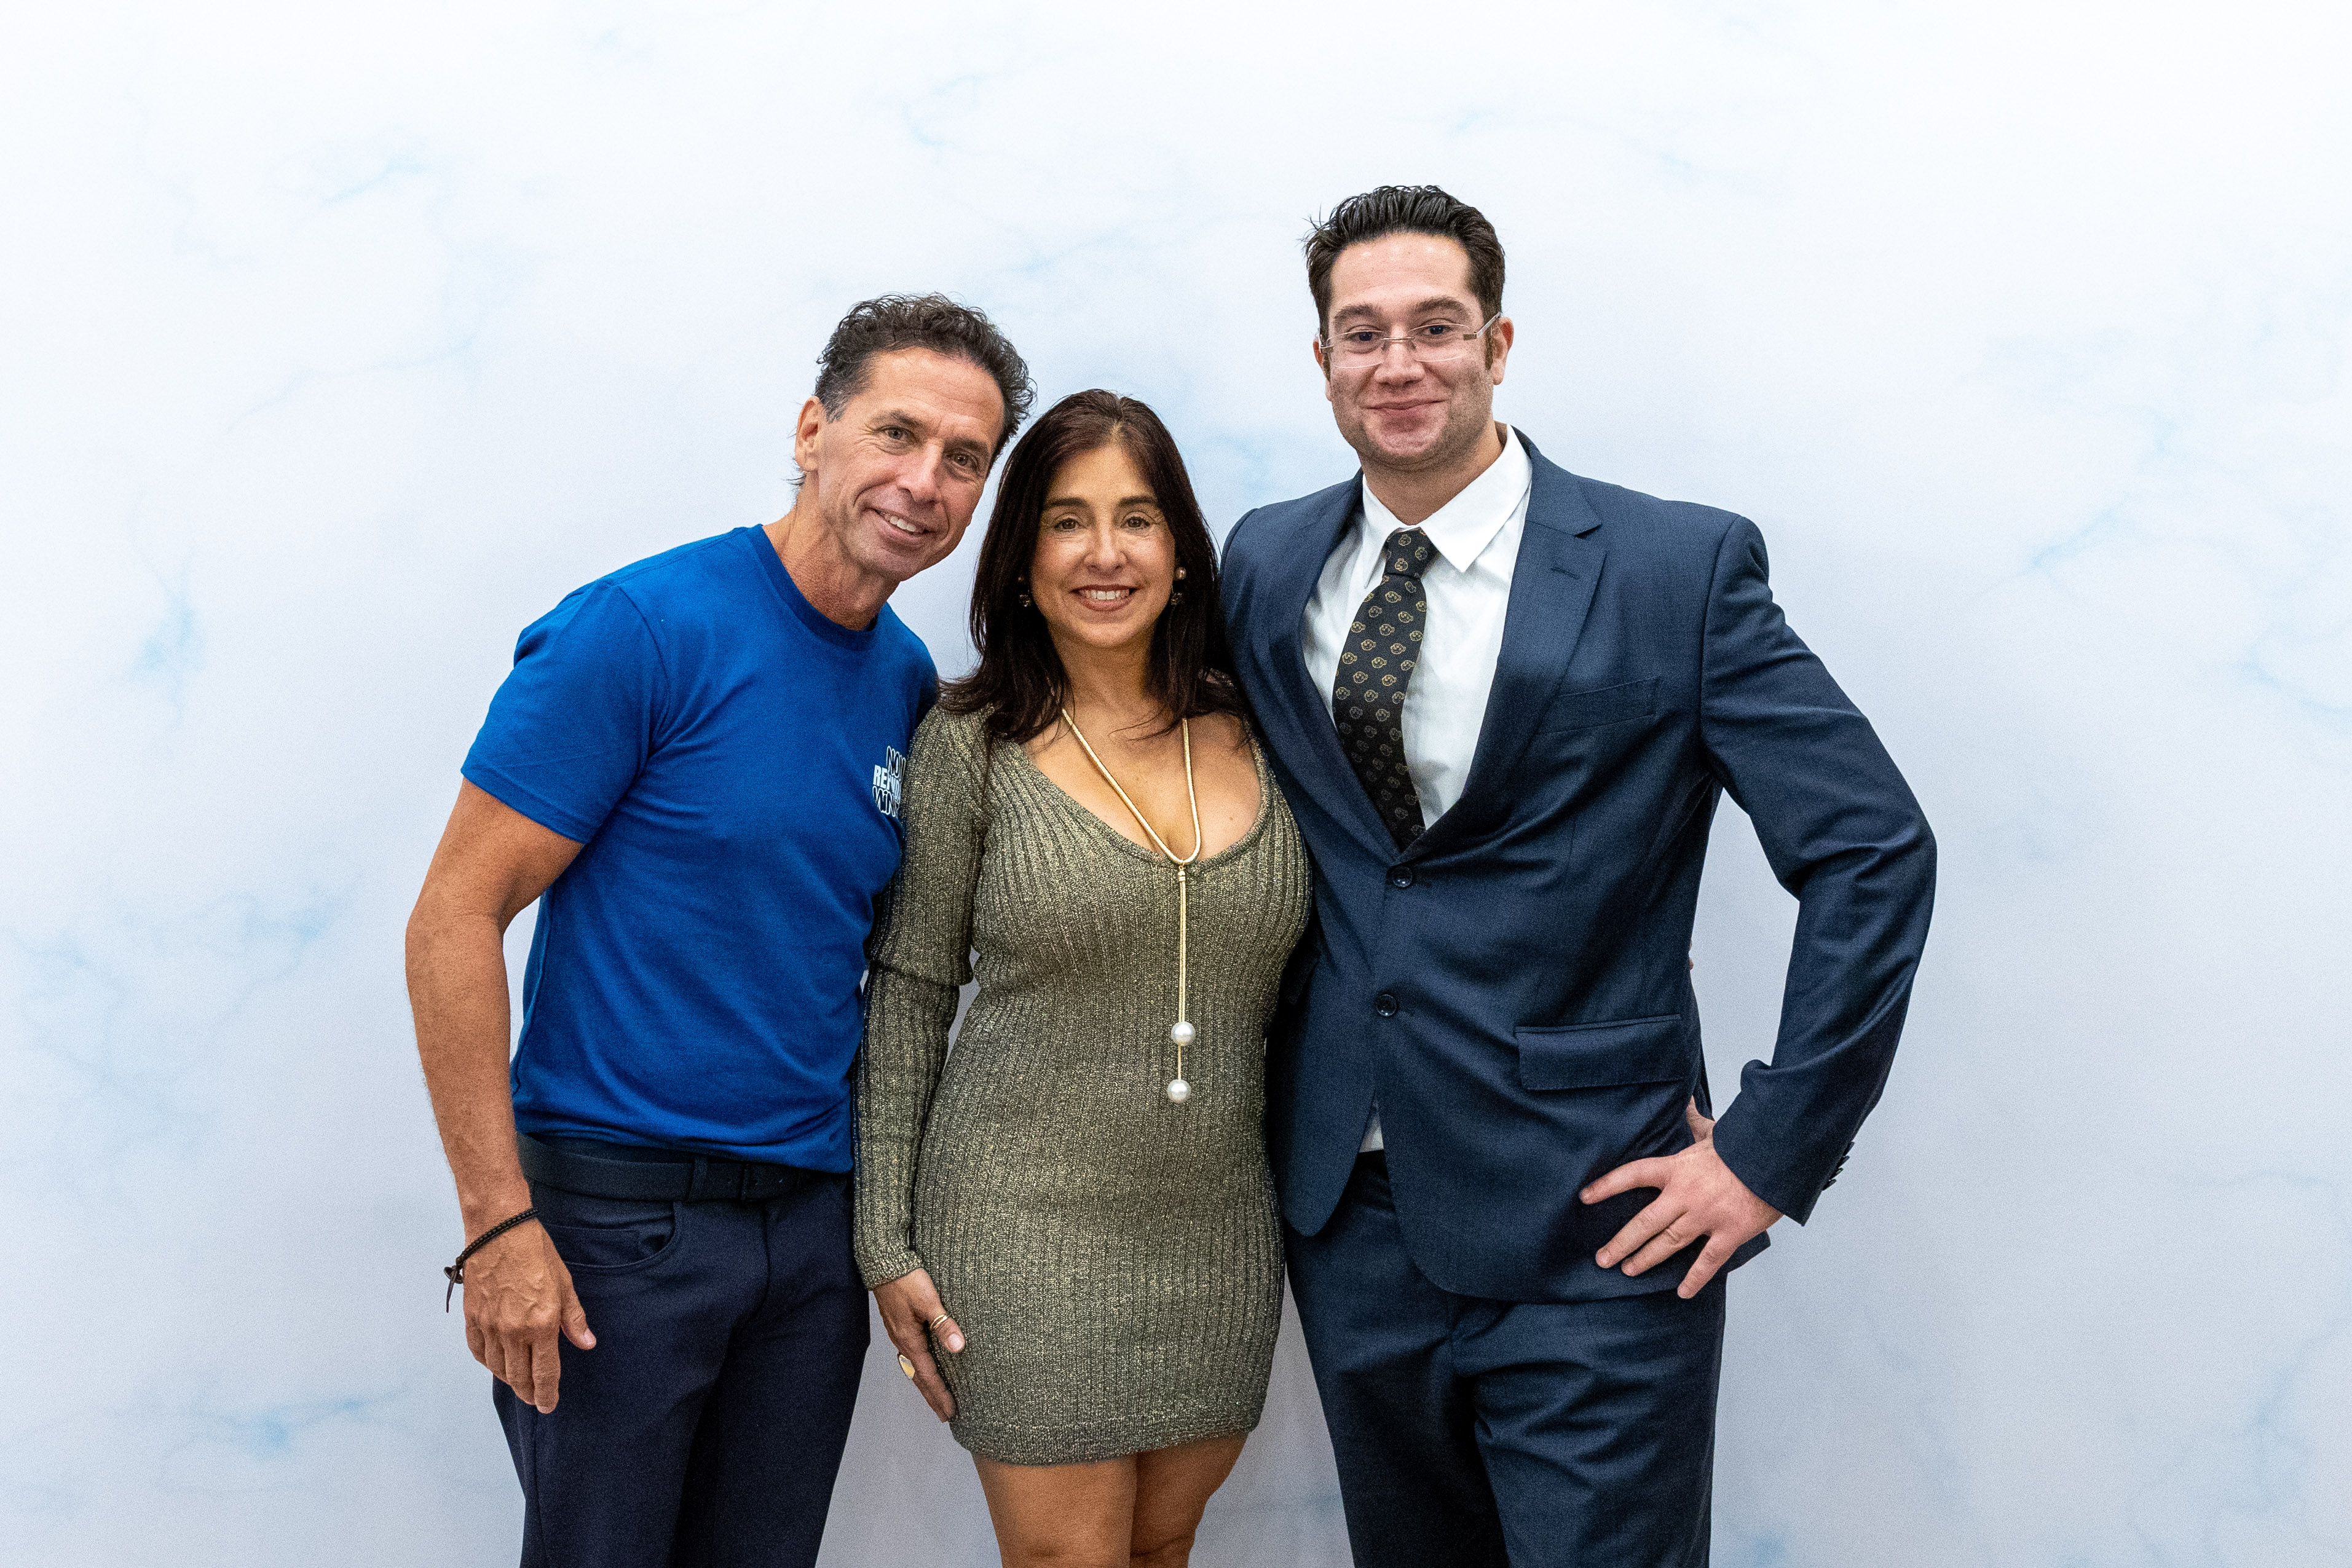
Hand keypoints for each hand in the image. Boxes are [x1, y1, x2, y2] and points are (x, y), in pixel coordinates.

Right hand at [461, 1221, 594, 1413]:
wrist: (499, 1230)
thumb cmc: (536, 1252)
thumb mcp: (565, 1284)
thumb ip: (574, 1319)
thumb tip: (586, 1344)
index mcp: (541, 1325)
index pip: (544, 1373)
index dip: (547, 1394)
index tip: (548, 1406)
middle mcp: (513, 1331)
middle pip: (519, 1377)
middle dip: (528, 1393)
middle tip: (534, 1400)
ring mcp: (490, 1326)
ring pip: (497, 1368)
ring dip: (509, 1379)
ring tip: (518, 1383)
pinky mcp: (472, 1318)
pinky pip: (478, 1351)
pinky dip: (487, 1362)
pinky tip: (495, 1363)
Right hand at [874, 1267, 964, 1420]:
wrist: (884, 1263)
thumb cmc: (906, 1279)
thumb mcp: (929, 1301)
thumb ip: (944, 1324)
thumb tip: (958, 1348)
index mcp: (909, 1340)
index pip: (928, 1375)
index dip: (940, 1395)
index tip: (951, 1412)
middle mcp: (902, 1342)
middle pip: (918, 1377)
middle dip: (932, 1397)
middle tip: (945, 1415)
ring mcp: (899, 1334)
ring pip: (913, 1367)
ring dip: (925, 1384)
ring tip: (936, 1397)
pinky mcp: (899, 1326)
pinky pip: (910, 1355)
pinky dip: (920, 1368)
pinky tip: (925, 1367)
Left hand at [1580, 1099, 1780, 1299]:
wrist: (1777, 1158)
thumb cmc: (1744, 1145)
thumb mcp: (1714, 1132)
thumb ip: (1694, 1122)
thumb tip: (1685, 1101)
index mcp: (1677, 1168)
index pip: (1633, 1175)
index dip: (1607, 1186)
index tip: (1585, 1197)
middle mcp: (1685, 1195)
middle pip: (1645, 1223)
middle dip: (1621, 1243)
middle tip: (1602, 1259)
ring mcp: (1706, 1216)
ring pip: (1669, 1244)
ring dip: (1646, 1259)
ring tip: (1628, 1270)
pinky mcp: (1730, 1233)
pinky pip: (1708, 1261)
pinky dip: (1695, 1278)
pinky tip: (1682, 1292)